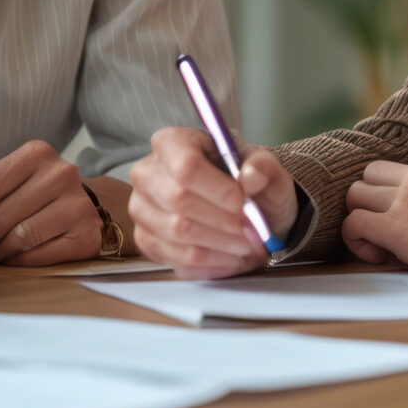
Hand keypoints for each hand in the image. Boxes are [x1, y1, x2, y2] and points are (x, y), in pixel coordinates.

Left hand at [0, 140, 102, 265]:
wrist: (82, 207)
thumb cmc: (36, 195)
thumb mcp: (10, 183)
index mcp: (36, 153)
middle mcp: (61, 173)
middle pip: (0, 215)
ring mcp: (78, 204)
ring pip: (18, 237)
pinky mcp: (87, 234)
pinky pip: (39, 255)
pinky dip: (17, 261)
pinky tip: (10, 259)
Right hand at [128, 125, 297, 279]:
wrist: (239, 211)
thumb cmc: (247, 184)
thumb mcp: (266, 168)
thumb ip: (263, 167)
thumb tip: (252, 176)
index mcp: (173, 143)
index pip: (185, 165)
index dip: (217, 189)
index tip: (242, 203)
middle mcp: (148, 173)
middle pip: (178, 200)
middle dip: (223, 221)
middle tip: (252, 230)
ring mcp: (142, 208)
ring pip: (178, 233)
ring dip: (221, 245)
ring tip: (247, 245)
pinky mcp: (146, 240)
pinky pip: (177, 259)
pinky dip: (212, 263)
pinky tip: (231, 258)